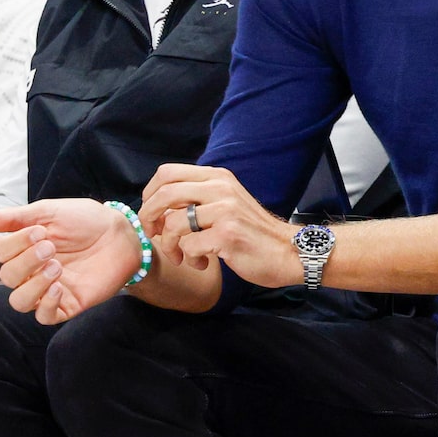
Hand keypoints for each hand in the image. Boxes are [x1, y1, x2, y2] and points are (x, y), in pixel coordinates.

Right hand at [0, 198, 146, 322]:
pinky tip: (60, 287)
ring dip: (33, 284)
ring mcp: (49, 290)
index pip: (0, 255)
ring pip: (19, 302)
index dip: (15, 244)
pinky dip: (47, 304)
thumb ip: (14, 218)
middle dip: (26, 261)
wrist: (122, 234)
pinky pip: (44, 317)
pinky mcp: (68, 305)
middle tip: (50, 246)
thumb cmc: (85, 220)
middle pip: (7, 278)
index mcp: (24, 249)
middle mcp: (32, 272)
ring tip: (56, 266)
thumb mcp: (49, 213)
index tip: (41, 230)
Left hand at [142, 163, 298, 288]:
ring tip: (182, 256)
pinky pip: (189, 246)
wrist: (288, 251)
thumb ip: (198, 198)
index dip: (150, 195)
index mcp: (217, 177)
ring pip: (173, 223)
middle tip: (154, 234)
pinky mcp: (227, 235)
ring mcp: (225, 210)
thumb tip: (158, 206)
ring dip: (170, 245)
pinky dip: (190, 259)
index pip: (167, 173)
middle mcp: (220, 188)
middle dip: (149, 217)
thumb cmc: (252, 232)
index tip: (152, 215)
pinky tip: (202, 263)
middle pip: (164, 194)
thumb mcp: (226, 202)